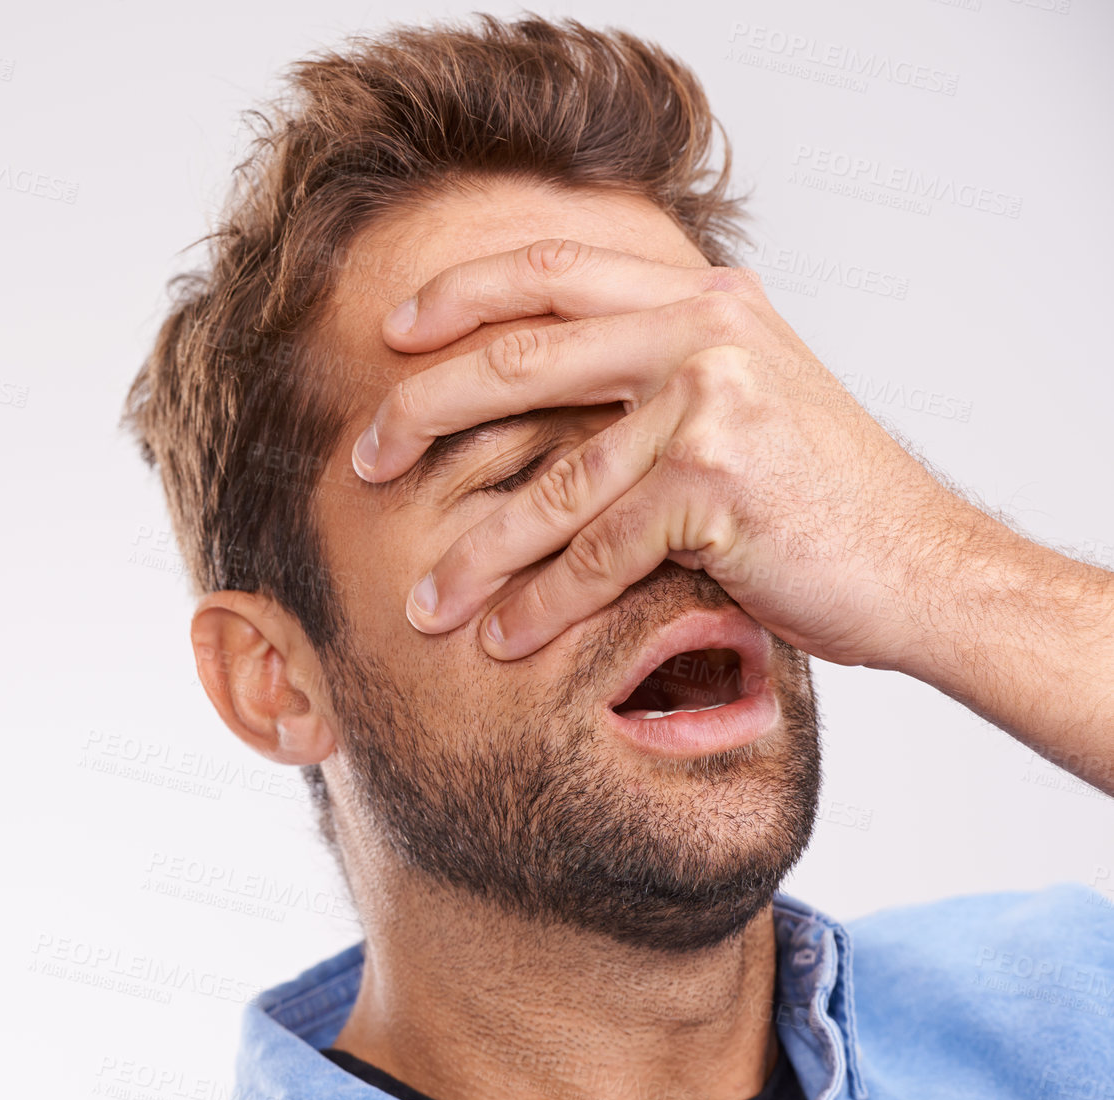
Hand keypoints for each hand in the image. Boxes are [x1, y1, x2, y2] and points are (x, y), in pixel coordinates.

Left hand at [351, 238, 996, 669]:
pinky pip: (597, 552)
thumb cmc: (819, 493)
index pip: (553, 269)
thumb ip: (650, 366)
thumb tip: (520, 378)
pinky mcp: (718, 484)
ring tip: (424, 603)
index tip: (391, 334)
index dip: (460, 294)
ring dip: (475, 552)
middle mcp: (703, 331)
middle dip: (423, 414)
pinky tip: (503, 637)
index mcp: (701, 298)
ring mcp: (712, 403)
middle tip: (364, 463)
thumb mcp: (740, 394)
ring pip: (551, 481)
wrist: (926, 566)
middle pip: (519, 360)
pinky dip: (542, 604)